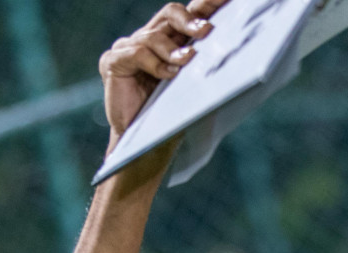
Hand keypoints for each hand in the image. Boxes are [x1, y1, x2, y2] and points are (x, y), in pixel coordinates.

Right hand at [99, 0, 226, 140]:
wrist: (142, 144)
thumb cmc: (170, 117)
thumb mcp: (193, 89)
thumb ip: (204, 69)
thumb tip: (233, 54)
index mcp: (172, 41)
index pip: (191, 13)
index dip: (207, 4)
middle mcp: (150, 38)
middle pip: (171, 14)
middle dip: (190, 19)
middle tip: (206, 31)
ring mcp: (129, 47)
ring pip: (154, 35)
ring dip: (172, 49)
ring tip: (187, 61)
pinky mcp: (113, 61)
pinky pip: (136, 53)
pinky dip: (155, 63)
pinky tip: (168, 74)